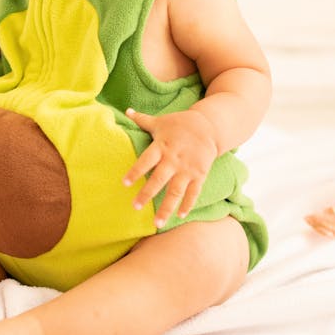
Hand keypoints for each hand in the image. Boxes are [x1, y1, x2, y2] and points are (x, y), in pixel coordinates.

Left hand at [123, 108, 218, 227]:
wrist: (209, 126)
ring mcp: (188, 169)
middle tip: (134, 207)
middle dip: (147, 193)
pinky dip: (187, 204)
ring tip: (156, 223)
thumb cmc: (180, 124)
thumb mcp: (161, 121)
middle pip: (159, 179)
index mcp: (162, 146)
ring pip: (176, 191)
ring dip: (166, 207)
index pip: (146, 160)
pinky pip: (193, 192)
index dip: (135, 171)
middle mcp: (174, 159)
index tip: (124, 183)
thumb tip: (126, 111)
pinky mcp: (200, 175)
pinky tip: (179, 216)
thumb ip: (142, 120)